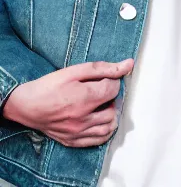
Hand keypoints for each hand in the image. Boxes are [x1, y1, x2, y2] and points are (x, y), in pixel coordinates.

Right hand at [2, 58, 133, 147]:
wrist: (26, 106)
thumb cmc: (49, 86)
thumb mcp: (75, 71)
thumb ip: (103, 68)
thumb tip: (128, 64)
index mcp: (83, 99)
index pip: (113, 89)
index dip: (113, 80)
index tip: (105, 78)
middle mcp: (82, 119)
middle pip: (114, 108)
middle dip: (112, 98)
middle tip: (103, 91)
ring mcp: (77, 132)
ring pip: (109, 127)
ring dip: (111, 114)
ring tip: (102, 104)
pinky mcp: (72, 141)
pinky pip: (98, 140)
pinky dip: (104, 130)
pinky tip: (100, 119)